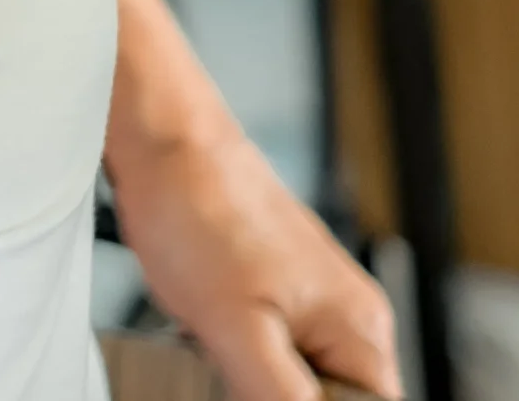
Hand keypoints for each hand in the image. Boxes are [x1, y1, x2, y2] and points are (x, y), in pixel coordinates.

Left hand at [113, 123, 400, 400]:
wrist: (159, 142)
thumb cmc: (199, 213)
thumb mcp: (238, 326)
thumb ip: (282, 394)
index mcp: (359, 330)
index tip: (256, 388)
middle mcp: (342, 314)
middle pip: (326, 394)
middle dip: (270, 392)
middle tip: (225, 366)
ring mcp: (302, 297)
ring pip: (286, 371)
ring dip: (244, 375)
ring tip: (207, 347)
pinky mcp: (261, 285)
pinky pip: (257, 342)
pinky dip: (225, 348)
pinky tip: (194, 333)